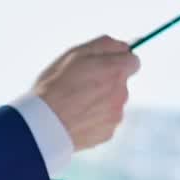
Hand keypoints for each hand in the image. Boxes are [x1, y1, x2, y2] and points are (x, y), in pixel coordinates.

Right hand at [32, 35, 139, 150]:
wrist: (46, 125)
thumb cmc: (56, 86)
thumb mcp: (76, 53)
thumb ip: (105, 45)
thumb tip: (124, 46)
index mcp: (116, 71)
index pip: (133, 62)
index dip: (119, 61)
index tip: (106, 65)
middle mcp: (121, 94)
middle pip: (121, 84)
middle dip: (106, 82)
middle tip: (82, 86)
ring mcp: (116, 116)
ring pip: (113, 104)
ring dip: (101, 102)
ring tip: (77, 104)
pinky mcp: (108, 134)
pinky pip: (106, 122)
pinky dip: (95, 119)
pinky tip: (78, 118)